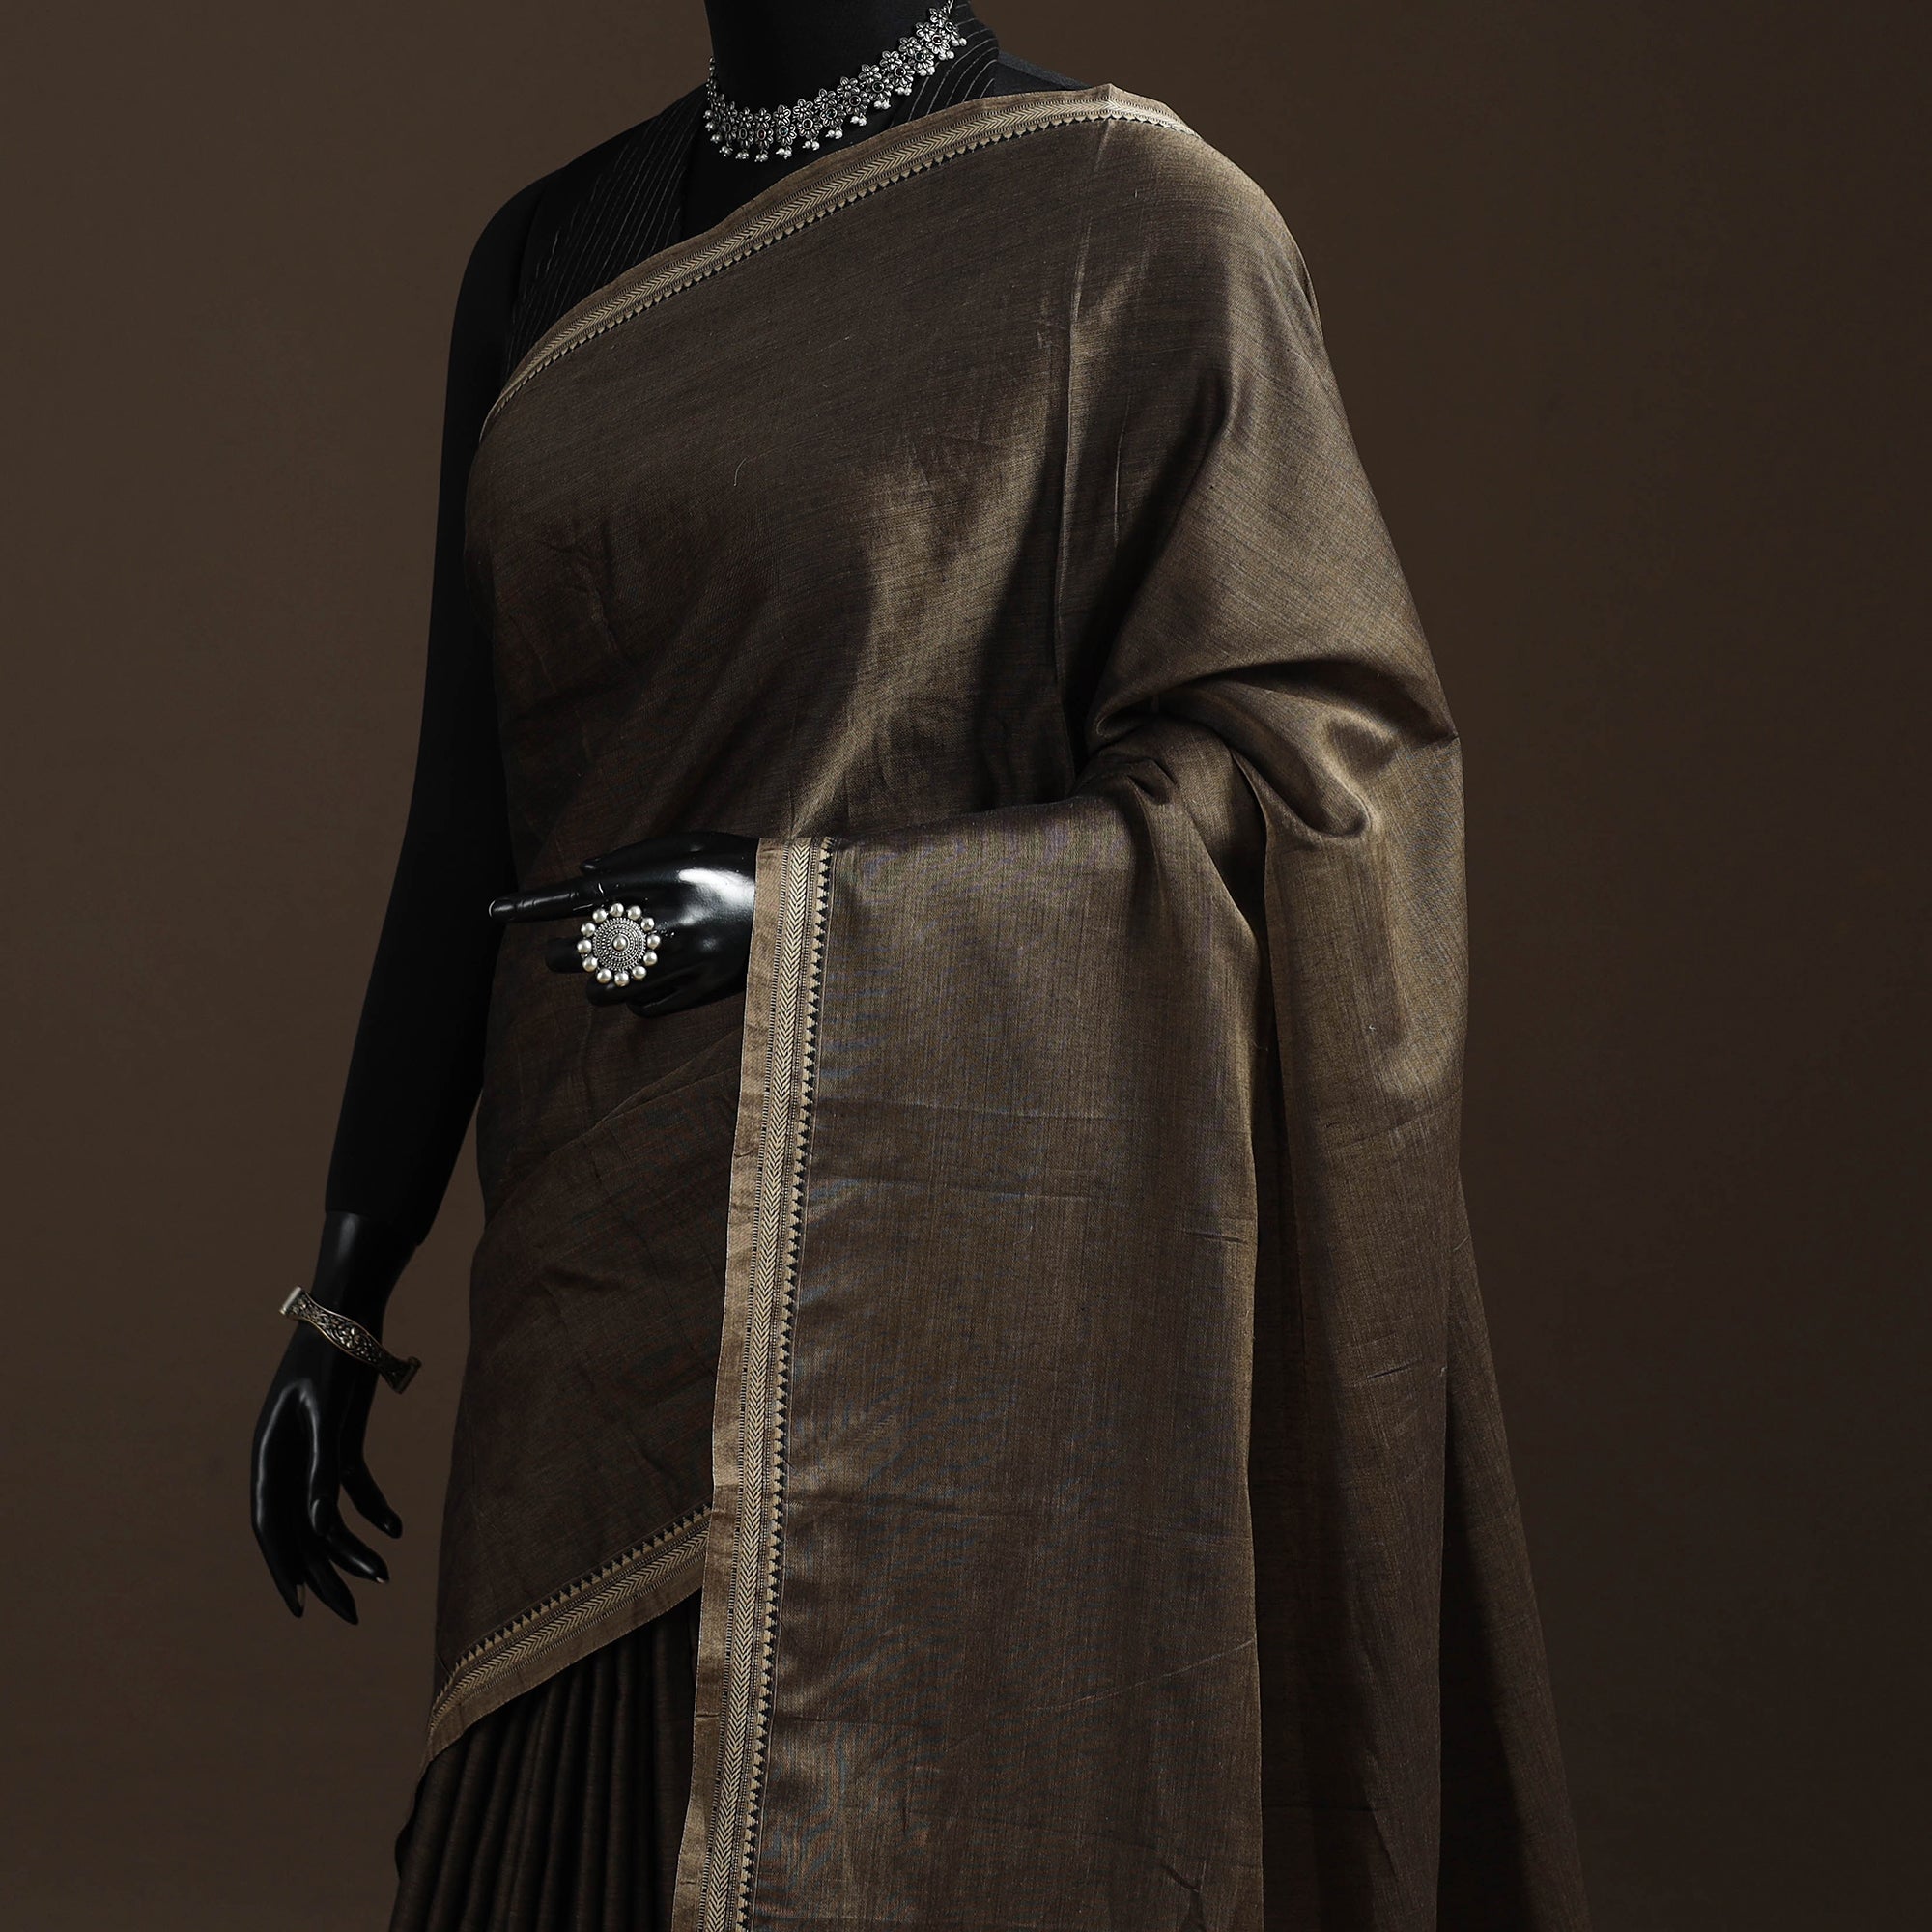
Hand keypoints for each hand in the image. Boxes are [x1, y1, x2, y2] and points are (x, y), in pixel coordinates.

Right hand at [250, 1212, 410, 1621]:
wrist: (353, 1306)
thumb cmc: (336, 1353)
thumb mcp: (330, 1411)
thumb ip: (323, 1467)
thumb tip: (323, 1525)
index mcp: (268, 1450)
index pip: (269, 1522)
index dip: (282, 1567)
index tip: (300, 1607)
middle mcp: (285, 1455)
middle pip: (299, 1527)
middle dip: (323, 1573)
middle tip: (350, 1616)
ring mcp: (312, 1448)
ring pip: (327, 1513)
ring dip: (352, 1546)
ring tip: (384, 1577)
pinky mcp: (340, 1438)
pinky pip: (352, 1486)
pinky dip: (373, 1509)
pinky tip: (396, 1531)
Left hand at [489, 831, 756, 1017]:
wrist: (807, 902)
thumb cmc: (742, 862)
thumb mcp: (693, 843)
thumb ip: (635, 857)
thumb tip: (581, 872)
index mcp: (662, 878)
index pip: (579, 895)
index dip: (533, 905)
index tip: (492, 912)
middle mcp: (669, 919)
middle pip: (586, 947)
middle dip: (559, 954)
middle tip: (554, 955)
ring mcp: (686, 957)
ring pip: (609, 987)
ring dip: (592, 984)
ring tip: (596, 975)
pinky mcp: (704, 987)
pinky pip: (646, 1006)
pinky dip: (632, 1000)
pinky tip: (639, 988)